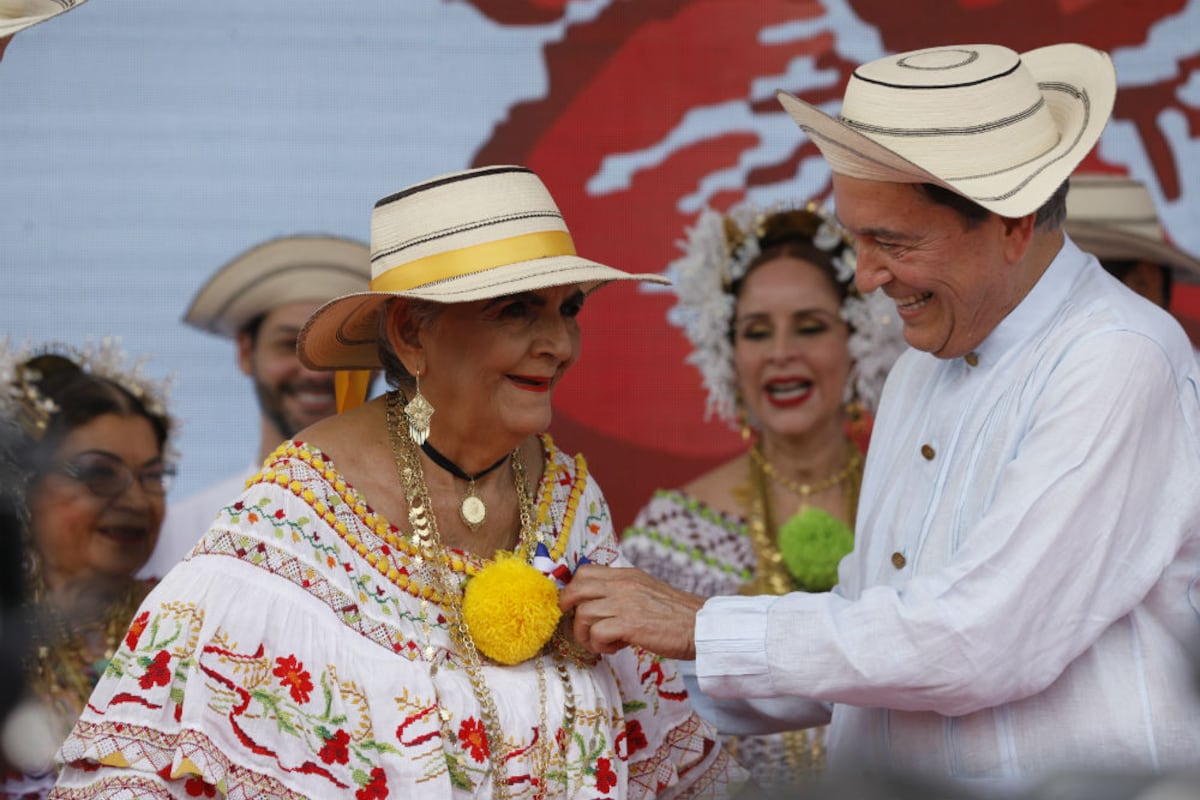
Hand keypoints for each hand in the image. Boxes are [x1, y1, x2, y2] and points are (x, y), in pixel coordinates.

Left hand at [559, 564, 705, 658]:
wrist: (701, 626)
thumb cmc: (675, 614)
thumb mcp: (646, 590)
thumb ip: (622, 591)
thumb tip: (596, 602)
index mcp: (626, 575)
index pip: (585, 571)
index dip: (572, 589)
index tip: (574, 606)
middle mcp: (623, 585)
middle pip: (576, 589)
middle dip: (568, 609)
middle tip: (578, 626)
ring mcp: (625, 604)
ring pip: (583, 615)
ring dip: (587, 635)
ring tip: (604, 643)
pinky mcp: (630, 625)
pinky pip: (597, 634)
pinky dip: (600, 646)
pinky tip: (616, 648)